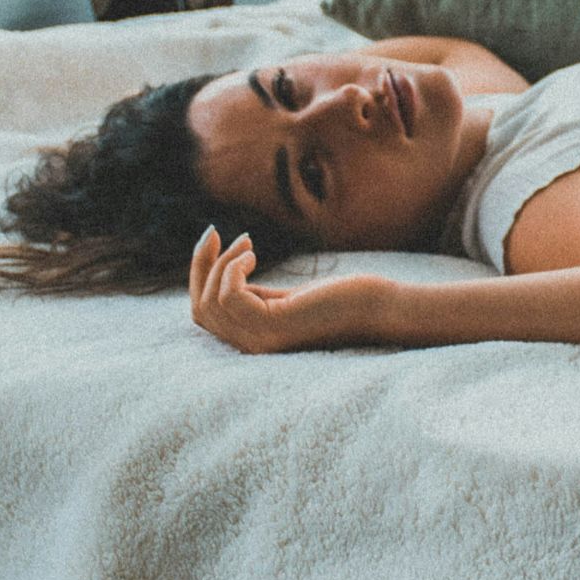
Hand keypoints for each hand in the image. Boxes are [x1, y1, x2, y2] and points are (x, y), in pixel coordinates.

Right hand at [189, 226, 389, 353]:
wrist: (379, 309)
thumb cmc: (341, 299)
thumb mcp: (287, 296)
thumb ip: (255, 293)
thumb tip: (224, 271)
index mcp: (254, 339)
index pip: (205, 315)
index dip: (200, 277)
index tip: (212, 241)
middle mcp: (252, 347)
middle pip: (200, 310)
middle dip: (201, 266)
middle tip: (214, 232)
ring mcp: (261, 341)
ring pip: (210, 302)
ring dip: (221, 264)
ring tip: (248, 244)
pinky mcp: (274, 328)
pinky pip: (229, 296)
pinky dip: (233, 269)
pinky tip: (253, 254)